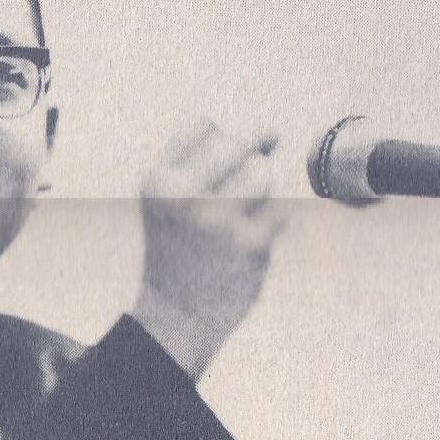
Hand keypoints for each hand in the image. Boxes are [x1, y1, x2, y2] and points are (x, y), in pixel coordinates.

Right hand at [133, 119, 287, 380]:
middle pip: (237, 143)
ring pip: (263, 173)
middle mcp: (185, 195)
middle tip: (220, 206)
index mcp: (159, 181)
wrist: (176, 315)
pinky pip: (280, 211)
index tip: (206, 179)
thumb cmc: (179, 250)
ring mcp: (221, 220)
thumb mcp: (176, 199)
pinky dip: (268, 227)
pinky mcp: (252, 244)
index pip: (204, 124)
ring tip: (233, 223)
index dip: (214, 147)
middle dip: (238, 168)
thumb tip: (272, 133)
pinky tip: (243, 249)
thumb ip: (216, 160)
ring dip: (257, 195)